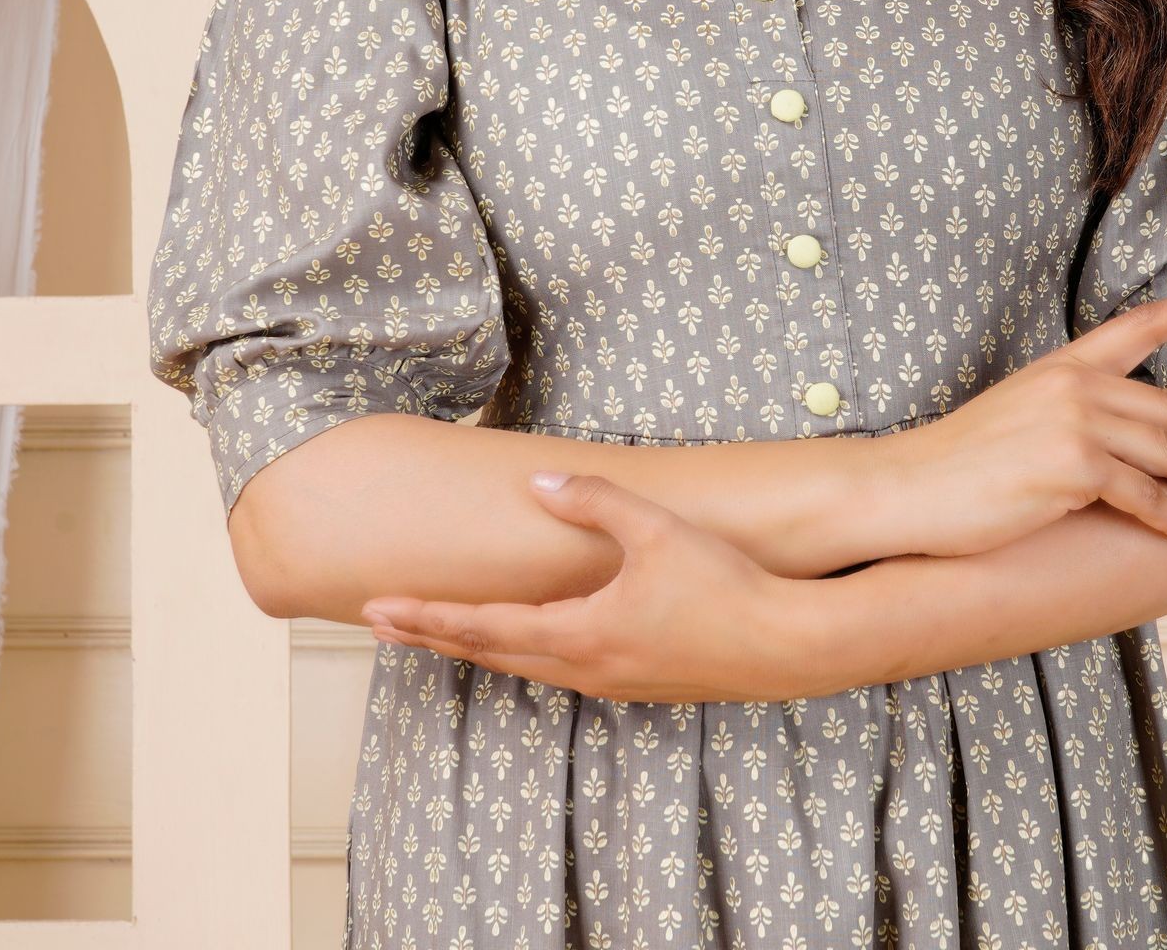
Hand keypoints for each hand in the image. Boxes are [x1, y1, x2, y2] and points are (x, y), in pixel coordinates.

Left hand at [359, 471, 828, 702]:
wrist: (787, 645)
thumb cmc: (725, 585)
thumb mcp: (656, 530)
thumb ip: (594, 502)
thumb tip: (538, 484)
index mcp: (581, 632)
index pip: (484, 625)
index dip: (428, 615)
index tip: (378, 608)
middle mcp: (586, 667)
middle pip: (491, 652)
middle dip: (434, 634)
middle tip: (380, 621)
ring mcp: (612, 681)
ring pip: (525, 665)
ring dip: (476, 645)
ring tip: (438, 630)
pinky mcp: (638, 682)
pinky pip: (560, 669)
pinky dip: (521, 652)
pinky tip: (525, 640)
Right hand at [875, 280, 1166, 556]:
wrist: (911, 486)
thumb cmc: (962, 462)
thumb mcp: (1022, 415)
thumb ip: (1075, 413)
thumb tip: (1126, 437)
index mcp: (1065, 363)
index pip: (1145, 323)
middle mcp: (1076, 385)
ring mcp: (1076, 424)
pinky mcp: (1073, 468)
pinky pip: (1143, 497)